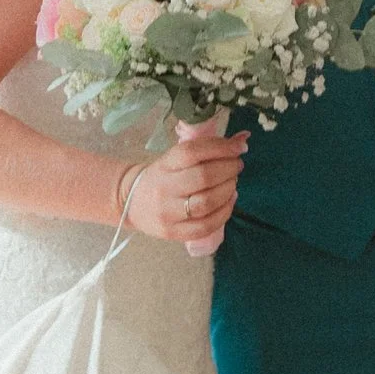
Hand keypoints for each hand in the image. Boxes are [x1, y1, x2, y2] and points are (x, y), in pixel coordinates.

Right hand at [122, 132, 248, 243]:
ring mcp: (168, 213)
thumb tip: (243, 140)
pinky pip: (206, 225)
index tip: (239, 147)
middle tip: (236, 165)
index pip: (193, 152)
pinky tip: (229, 200)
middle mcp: (164, 188)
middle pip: (203, 177)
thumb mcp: (175, 158)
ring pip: (207, 202)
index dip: (221, 148)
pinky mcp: (174, 233)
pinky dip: (225, 212)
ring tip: (232, 182)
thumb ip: (207, 149)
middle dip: (229, 169)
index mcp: (164, 164)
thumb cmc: (161, 176)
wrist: (131, 201)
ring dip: (229, 190)